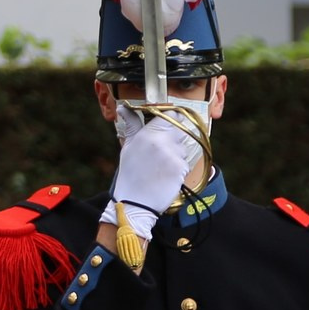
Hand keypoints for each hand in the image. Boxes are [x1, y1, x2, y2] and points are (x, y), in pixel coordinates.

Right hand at [105, 110, 203, 238]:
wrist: (135, 202)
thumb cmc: (129, 174)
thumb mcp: (128, 146)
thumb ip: (132, 125)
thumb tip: (123, 107)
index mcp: (148, 134)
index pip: (172, 115)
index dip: (173, 118)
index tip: (170, 122)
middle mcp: (162, 142)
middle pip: (181, 130)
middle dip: (175, 137)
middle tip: (165, 149)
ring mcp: (174, 155)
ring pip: (183, 148)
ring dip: (177, 154)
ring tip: (161, 166)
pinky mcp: (181, 169)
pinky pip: (185, 162)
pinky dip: (178, 168)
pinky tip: (166, 175)